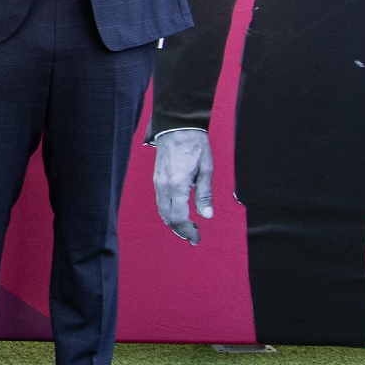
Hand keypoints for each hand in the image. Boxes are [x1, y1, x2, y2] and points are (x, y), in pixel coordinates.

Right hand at [152, 128, 213, 244]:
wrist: (177, 126)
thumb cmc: (195, 146)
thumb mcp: (206, 170)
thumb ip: (205, 195)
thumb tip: (207, 216)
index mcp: (178, 185)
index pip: (179, 218)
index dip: (187, 231)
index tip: (197, 238)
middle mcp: (164, 186)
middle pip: (168, 218)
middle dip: (180, 230)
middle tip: (194, 236)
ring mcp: (158, 182)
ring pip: (162, 211)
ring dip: (174, 222)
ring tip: (189, 225)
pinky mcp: (157, 179)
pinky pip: (160, 201)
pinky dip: (169, 211)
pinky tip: (180, 211)